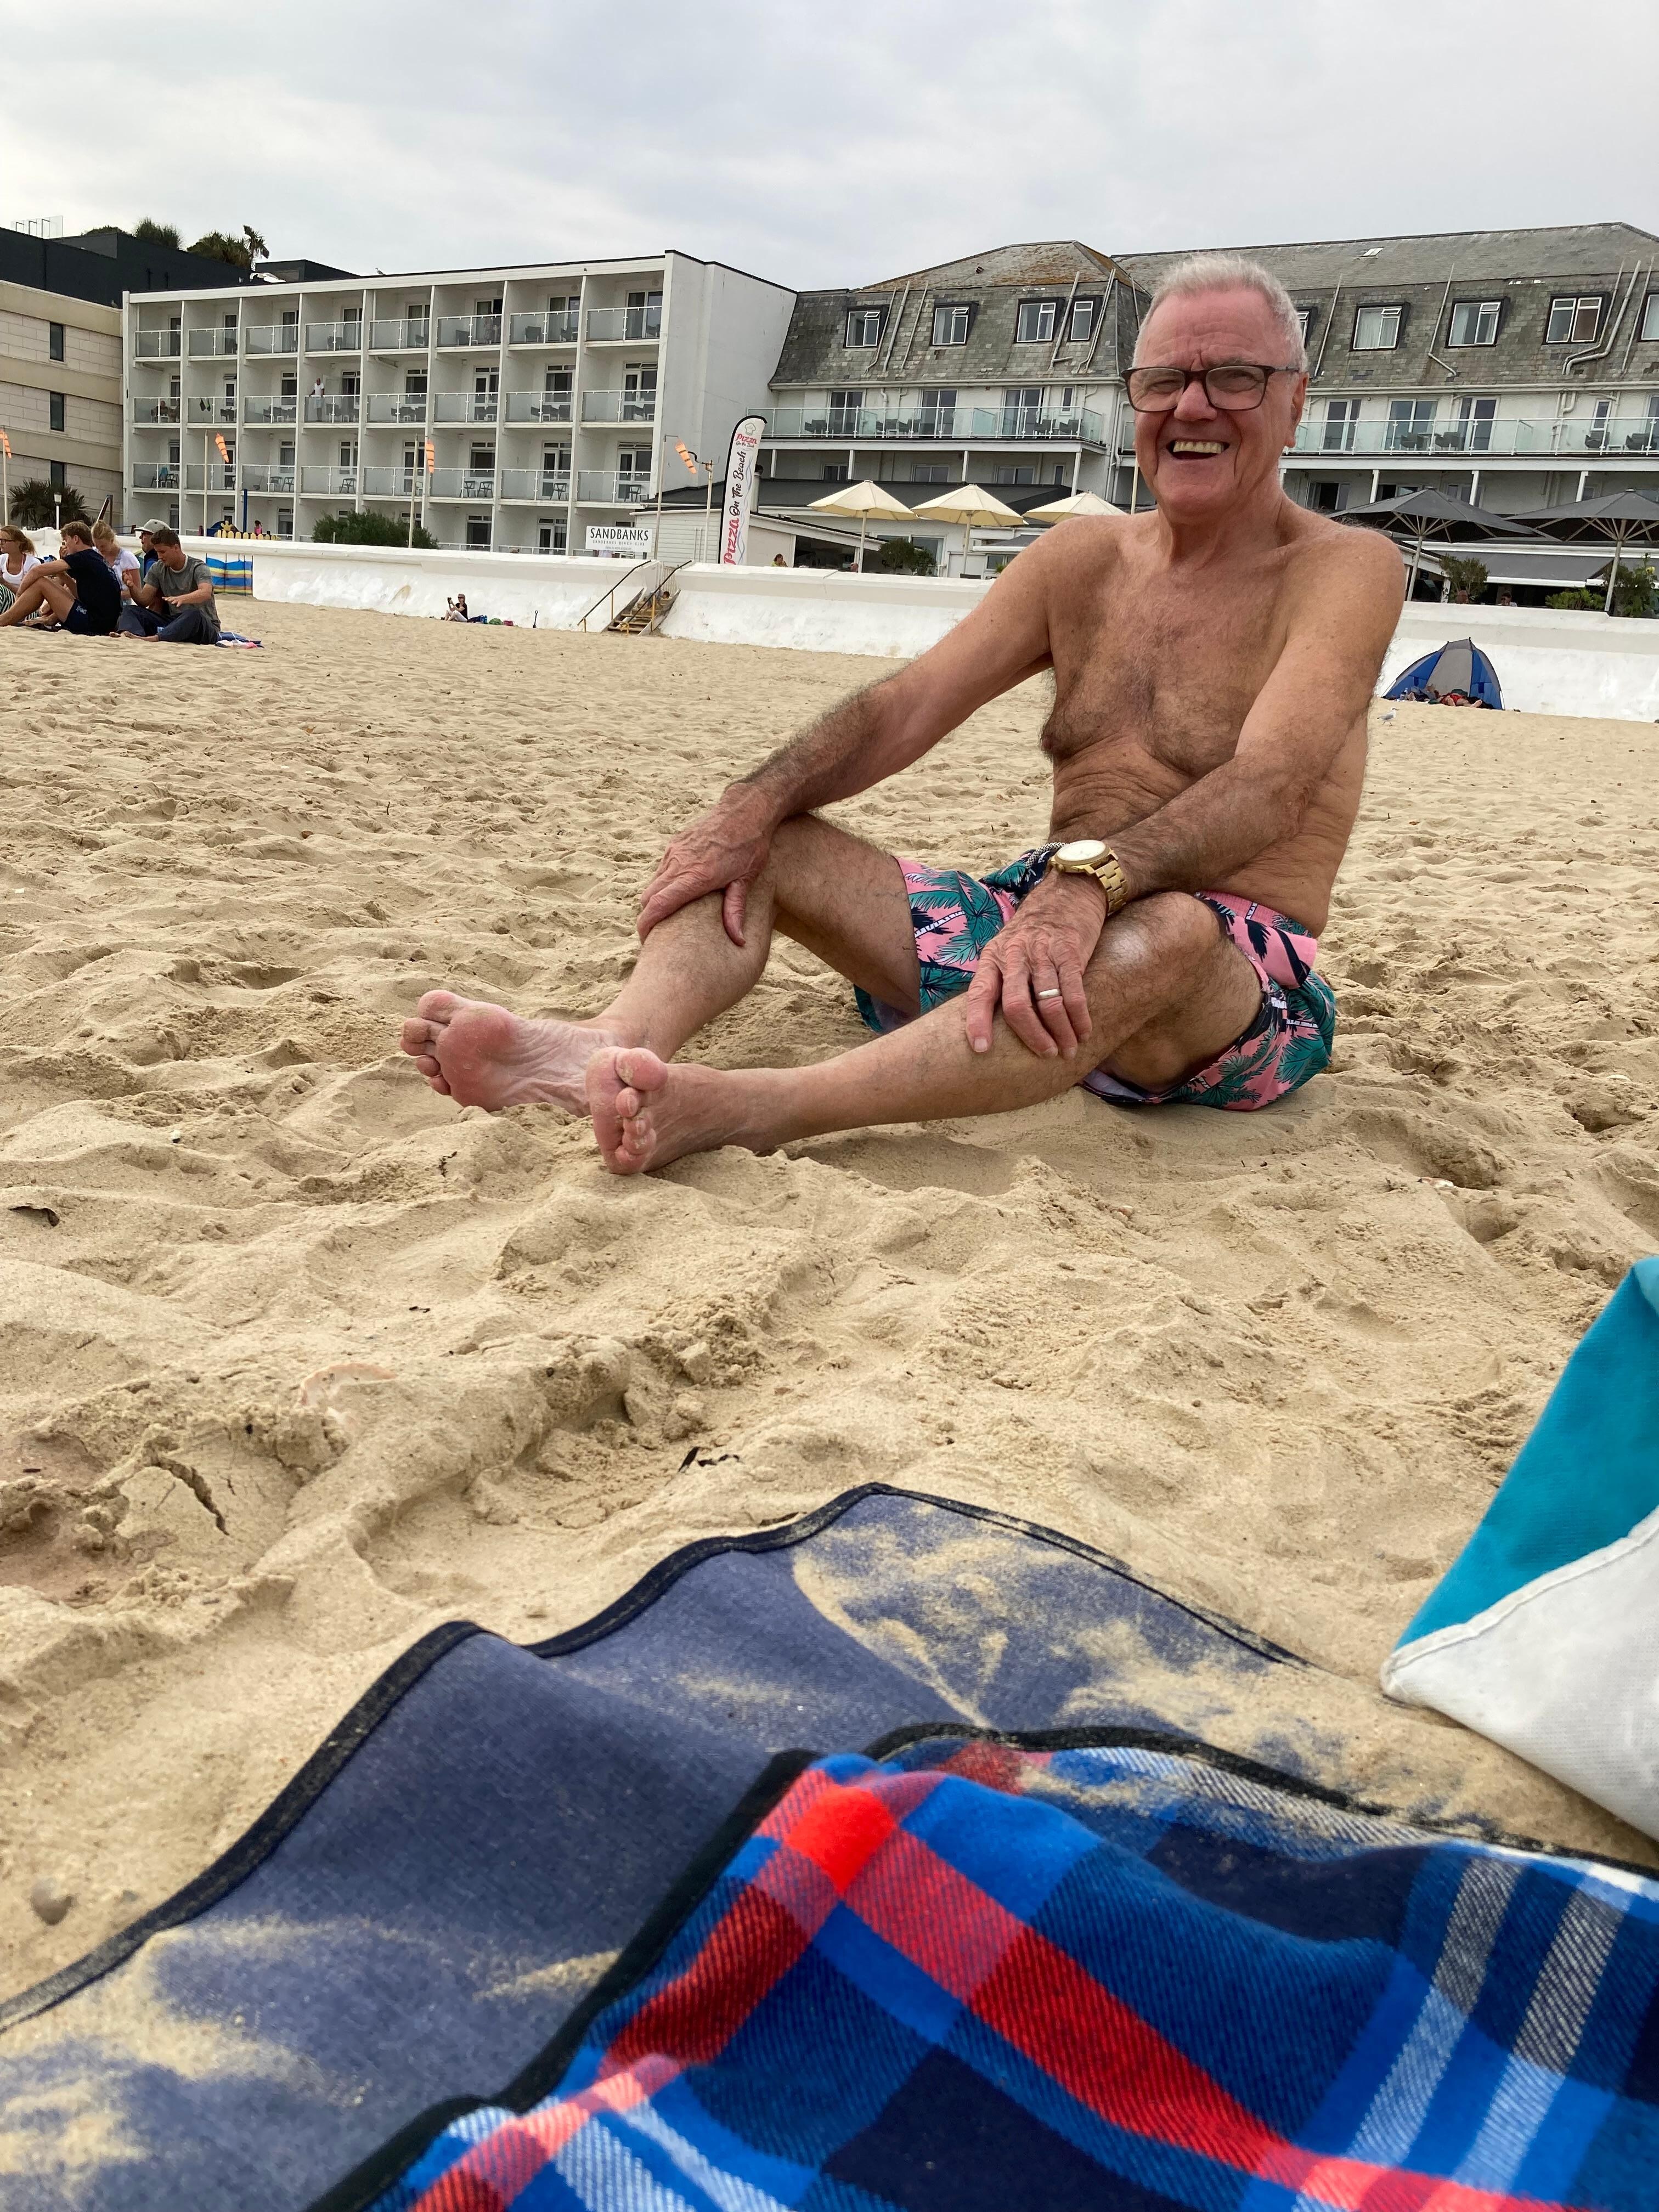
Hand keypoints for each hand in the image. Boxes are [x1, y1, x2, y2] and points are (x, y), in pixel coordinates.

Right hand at [637, 791, 774, 944]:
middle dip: (648, 917)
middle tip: (658, 935)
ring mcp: (675, 852)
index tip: (646, 940)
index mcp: (696, 876)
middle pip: (649, 897)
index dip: (647, 925)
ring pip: (653, 883)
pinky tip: (678, 892)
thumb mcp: (747, 880)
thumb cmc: (750, 847)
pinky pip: (661, 870)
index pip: (659, 904)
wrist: (744, 810)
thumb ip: (735, 911)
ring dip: (655, 901)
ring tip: (668, 916)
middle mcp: (680, 863)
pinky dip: (663, 885)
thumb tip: (739, 941)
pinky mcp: (675, 844)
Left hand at [962, 874, 1106, 1057]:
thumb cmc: (1031, 932)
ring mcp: (1043, 954)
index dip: (977, 1022)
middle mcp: (1015, 955)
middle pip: (1017, 1005)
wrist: (1066, 894)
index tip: (981, 1049)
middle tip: (1044, 1054)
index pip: (979, 993)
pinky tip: (1084, 1033)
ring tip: (1067, 1051)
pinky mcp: (1070, 953)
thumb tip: (991, 1024)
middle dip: (1031, 1036)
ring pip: (1049, 1003)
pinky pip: (1074, 992)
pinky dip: (1080, 1018)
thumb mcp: (1005, 949)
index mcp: (993, 958)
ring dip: (1061, 1032)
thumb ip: (998, 980)